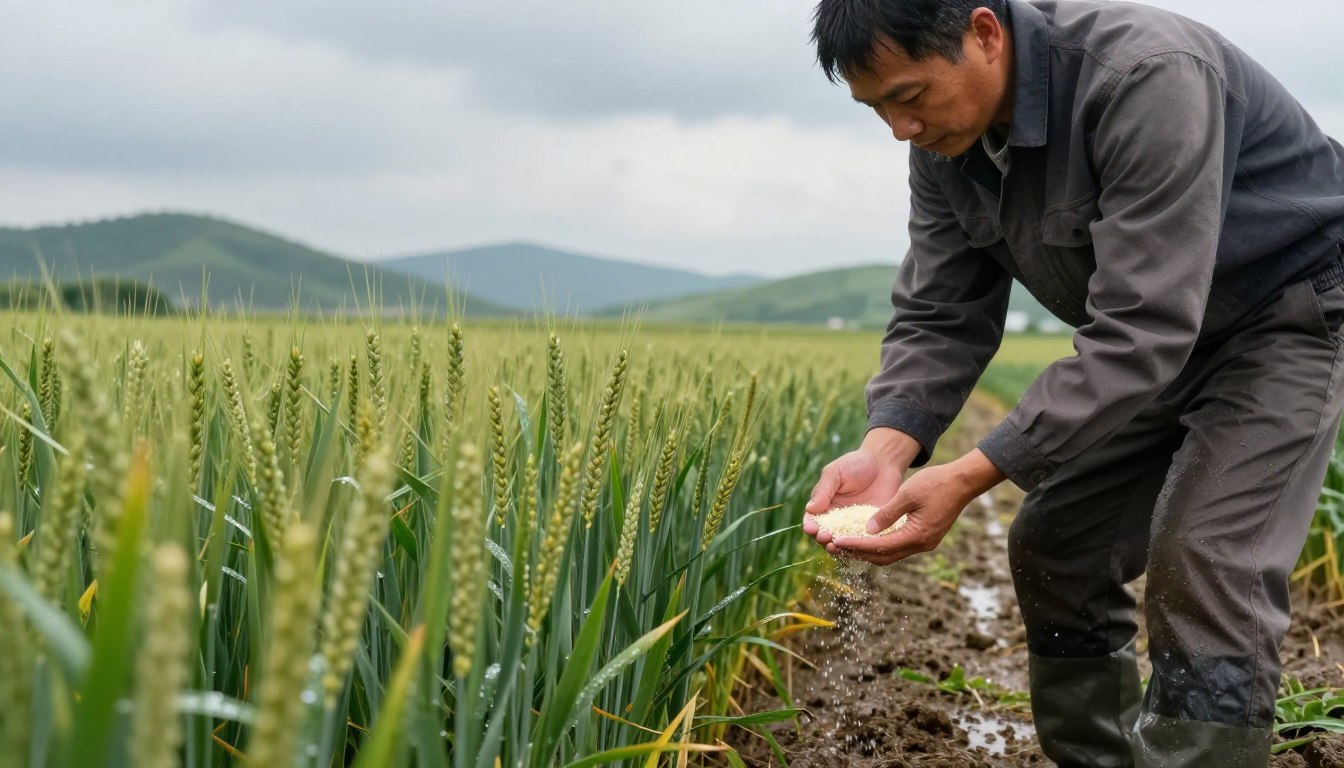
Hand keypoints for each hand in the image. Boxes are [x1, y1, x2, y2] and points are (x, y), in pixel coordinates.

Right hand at [802, 428, 920, 547]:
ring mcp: (855, 526)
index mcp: (824, 506)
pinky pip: (865, 542)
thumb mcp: (835, 473)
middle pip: (826, 536)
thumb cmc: (855, 464)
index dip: (810, 526)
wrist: (883, 463)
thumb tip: (810, 509)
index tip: (811, 528)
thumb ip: (823, 490)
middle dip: (823, 539)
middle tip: (826, 537)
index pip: (813, 521)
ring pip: (844, 543)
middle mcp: (837, 520)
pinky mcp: (873, 530)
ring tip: (837, 546)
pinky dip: (861, 547)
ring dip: (839, 548)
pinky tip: (859, 546)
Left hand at [829, 449, 1004, 565]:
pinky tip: (866, 537)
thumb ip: (887, 513)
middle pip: (884, 557)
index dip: (856, 545)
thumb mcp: (907, 494)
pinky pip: (898, 546)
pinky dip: (881, 544)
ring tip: (847, 545)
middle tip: (836, 547)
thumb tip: (867, 530)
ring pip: (891, 554)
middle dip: (859, 553)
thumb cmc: (935, 483)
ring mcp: (925, 542)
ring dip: (869, 551)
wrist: (963, 481)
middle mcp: (921, 544)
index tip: (837, 541)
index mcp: (917, 535)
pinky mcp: (925, 537)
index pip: (880, 546)